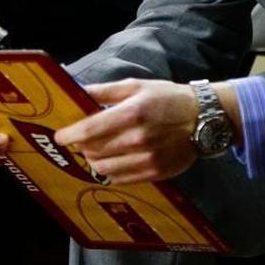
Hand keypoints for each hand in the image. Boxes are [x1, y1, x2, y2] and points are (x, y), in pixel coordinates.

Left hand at [54, 79, 199, 183]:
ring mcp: (149, 159)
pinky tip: (111, 161)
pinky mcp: (157, 173)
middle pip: (93, 150)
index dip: (70, 135)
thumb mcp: (135, 85)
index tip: (60, 137)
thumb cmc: (167, 98)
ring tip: (95, 150)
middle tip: (80, 140)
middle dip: (81, 146)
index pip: (90, 130)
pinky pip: (121, 179)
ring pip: (104, 168)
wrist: (204, 118)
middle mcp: (139, 139)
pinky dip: (110, 171)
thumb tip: (77, 92)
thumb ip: (104, 91)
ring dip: (93, 160)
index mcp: (131, 113)